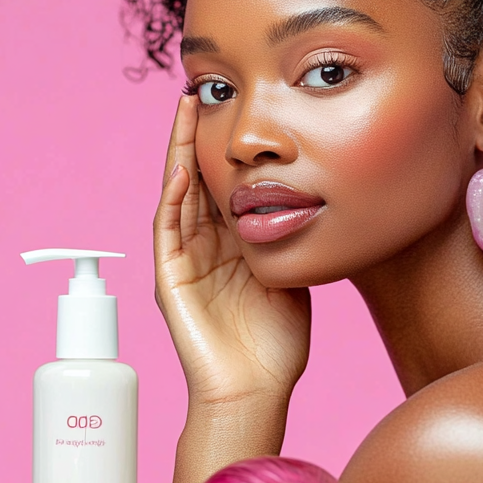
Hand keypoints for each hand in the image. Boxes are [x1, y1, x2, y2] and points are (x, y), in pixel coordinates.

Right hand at [154, 95, 310, 407]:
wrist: (256, 391)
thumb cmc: (276, 343)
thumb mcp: (291, 276)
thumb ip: (291, 241)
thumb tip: (314, 205)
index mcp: (230, 245)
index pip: (223, 184)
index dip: (225, 147)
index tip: (233, 107)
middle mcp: (203, 247)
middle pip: (195, 179)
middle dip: (195, 136)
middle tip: (198, 91)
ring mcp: (184, 261)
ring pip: (177, 194)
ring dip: (178, 153)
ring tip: (183, 111)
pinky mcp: (170, 280)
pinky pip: (168, 230)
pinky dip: (172, 198)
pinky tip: (180, 168)